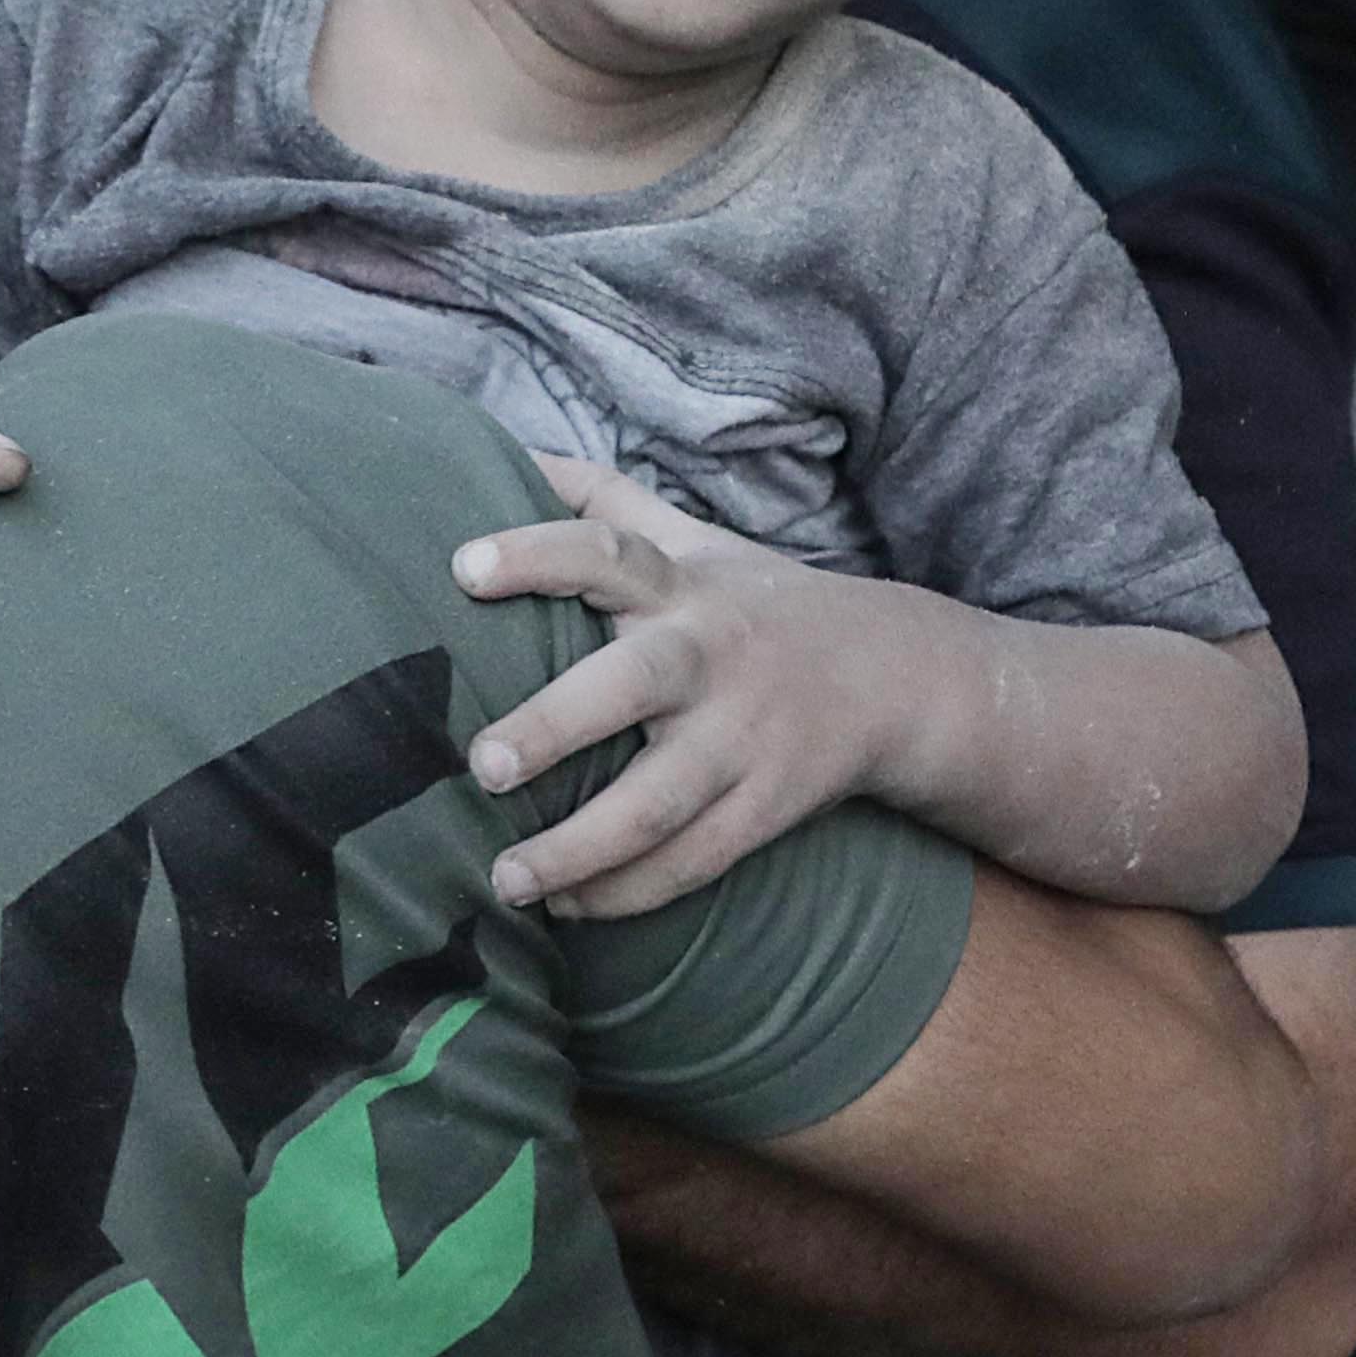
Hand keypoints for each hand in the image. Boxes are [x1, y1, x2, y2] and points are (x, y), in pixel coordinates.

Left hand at [449, 456, 926, 921]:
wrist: (892, 677)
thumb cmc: (751, 603)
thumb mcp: (692, 538)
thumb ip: (602, 496)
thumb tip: (503, 447)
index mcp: (681, 585)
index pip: (608, 552)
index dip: (537, 554)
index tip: (463, 568)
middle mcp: (709, 657)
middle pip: (632, 684)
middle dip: (557, 725)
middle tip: (483, 764)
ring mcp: (742, 740)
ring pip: (660, 803)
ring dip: (579, 849)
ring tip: (506, 880)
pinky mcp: (765, 809)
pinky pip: (694, 862)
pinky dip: (627, 894)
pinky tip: (564, 908)